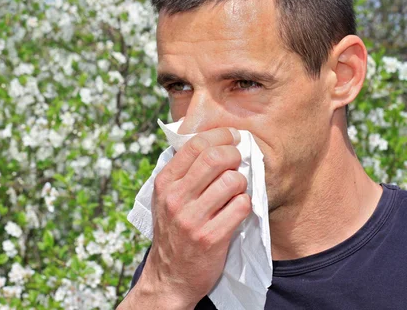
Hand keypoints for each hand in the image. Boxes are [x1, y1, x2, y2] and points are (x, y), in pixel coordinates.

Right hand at [121, 127, 250, 308]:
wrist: (170, 275)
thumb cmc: (174, 231)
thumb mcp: (166, 198)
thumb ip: (183, 172)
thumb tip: (213, 141)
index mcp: (164, 183)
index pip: (195, 144)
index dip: (220, 135)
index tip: (233, 138)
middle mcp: (175, 198)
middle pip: (216, 158)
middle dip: (235, 155)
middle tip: (238, 162)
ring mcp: (192, 218)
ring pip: (232, 181)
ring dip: (241, 183)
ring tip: (236, 192)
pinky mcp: (211, 237)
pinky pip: (241, 207)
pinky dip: (245, 205)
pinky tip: (237, 210)